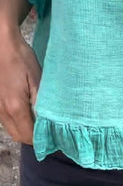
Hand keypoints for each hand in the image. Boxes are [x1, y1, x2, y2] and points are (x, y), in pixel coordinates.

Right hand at [0, 29, 40, 144]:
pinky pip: (5, 120)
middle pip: (19, 136)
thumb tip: (49, 122)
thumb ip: (42, 103)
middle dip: (33, 137)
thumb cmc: (21, 59)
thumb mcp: (37, 79)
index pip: (29, 136)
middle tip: (48, 130)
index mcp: (15, 107)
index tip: (54, 137)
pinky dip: (16, 121)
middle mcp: (3, 112)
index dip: (42, 140)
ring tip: (39, 120)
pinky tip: (26, 111)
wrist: (1, 45)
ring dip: (24, 129)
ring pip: (11, 129)